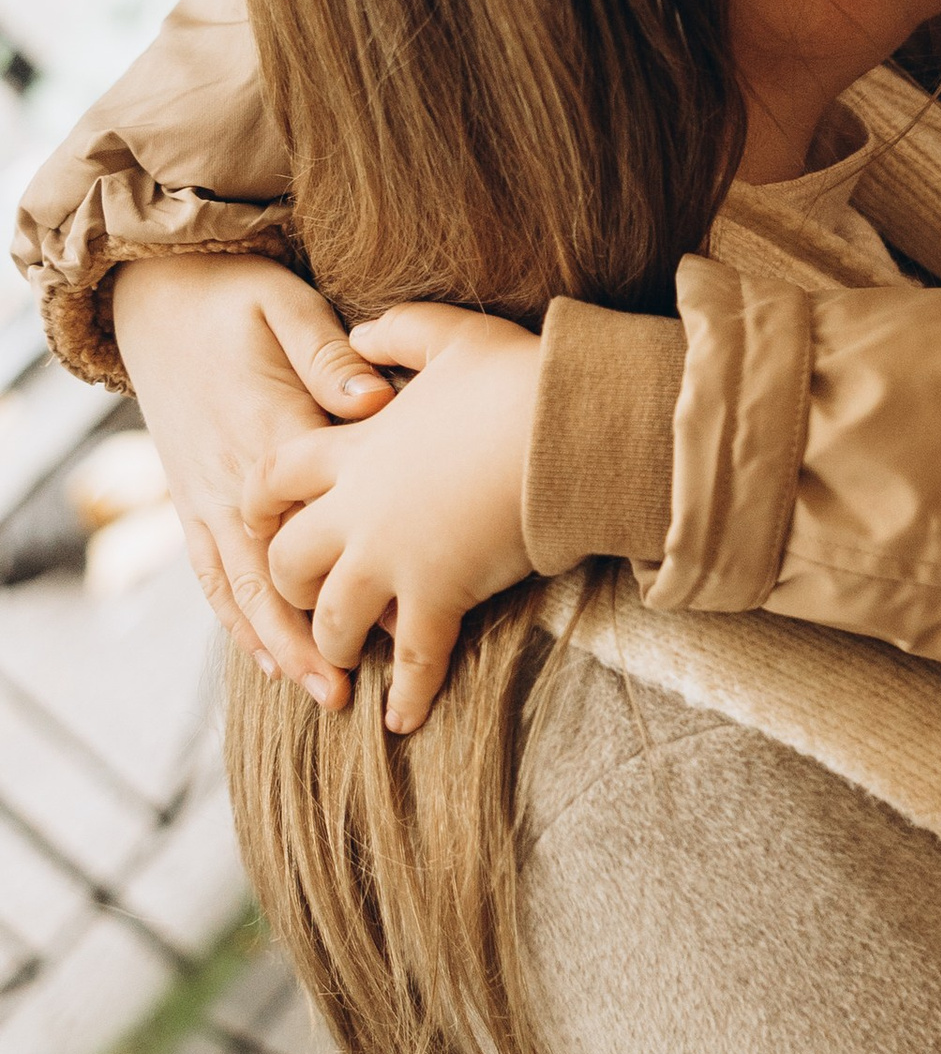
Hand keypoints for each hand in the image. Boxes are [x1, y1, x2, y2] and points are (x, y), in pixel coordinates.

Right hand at [110, 253, 395, 699]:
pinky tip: (263, 658)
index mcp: (267, 428)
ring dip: (275, 642)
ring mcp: (204, 492)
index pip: (317, 513)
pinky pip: (209, 570)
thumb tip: (374, 400)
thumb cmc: (235, 295)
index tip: (397, 614)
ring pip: (239, 583)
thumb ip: (327, 355)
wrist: (155, 292)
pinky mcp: (190, 496)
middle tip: (349, 692)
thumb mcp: (284, 303)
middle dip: (310, 634)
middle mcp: (231, 475)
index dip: (353, 566)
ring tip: (317, 691)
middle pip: (273, 570)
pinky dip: (235, 617)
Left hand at [256, 306, 542, 732]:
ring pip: (333, 620)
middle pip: (286, 561)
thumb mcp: (450, 336)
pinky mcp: (439, 597)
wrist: (567, 430)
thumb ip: (396, 332)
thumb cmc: (516, 379)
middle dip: (288, 585)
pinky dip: (407, 698)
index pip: (274, 478)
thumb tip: (363, 331)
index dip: (260, 501)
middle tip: (304, 596)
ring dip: (335, 644)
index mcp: (354, 450)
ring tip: (346, 661)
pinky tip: (401, 722)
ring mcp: (392, 561)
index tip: (260, 518)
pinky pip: (414, 662)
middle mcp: (357, 512)